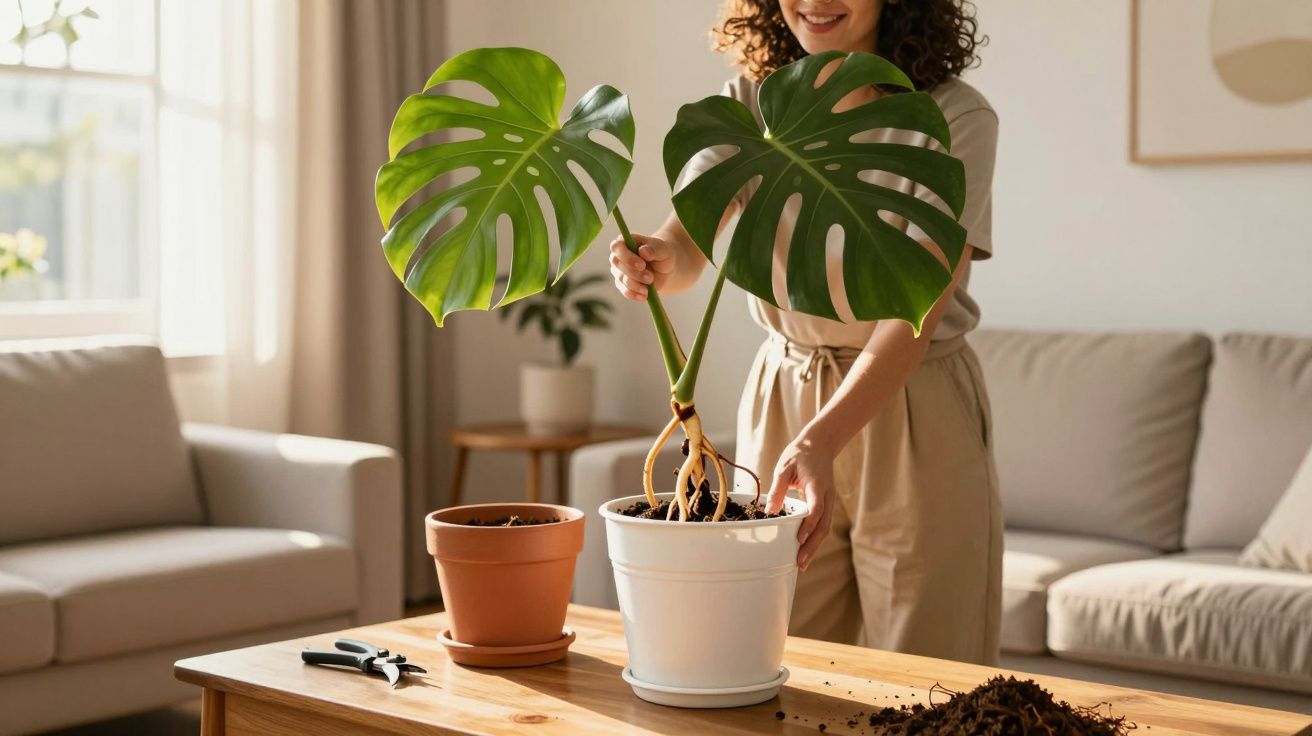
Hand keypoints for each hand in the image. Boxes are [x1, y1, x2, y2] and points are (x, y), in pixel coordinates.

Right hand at [608, 233, 675, 300]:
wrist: (666, 269)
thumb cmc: (662, 254)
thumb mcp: (662, 249)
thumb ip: (653, 248)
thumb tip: (643, 252)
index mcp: (625, 242)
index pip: (617, 247)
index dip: (627, 257)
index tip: (642, 265)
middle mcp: (618, 257)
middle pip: (617, 264)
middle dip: (634, 273)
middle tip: (650, 277)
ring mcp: (619, 272)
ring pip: (622, 279)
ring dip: (637, 284)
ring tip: (651, 283)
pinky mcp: (623, 285)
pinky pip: (625, 291)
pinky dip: (635, 294)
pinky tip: (645, 295)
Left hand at [765, 436, 836, 571]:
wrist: (820, 444)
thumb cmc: (800, 454)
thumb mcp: (784, 466)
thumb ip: (778, 488)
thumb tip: (769, 511)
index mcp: (817, 485)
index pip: (816, 509)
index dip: (808, 525)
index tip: (799, 539)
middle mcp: (827, 496)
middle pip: (823, 525)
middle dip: (812, 546)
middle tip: (800, 563)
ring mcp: (829, 501)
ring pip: (825, 528)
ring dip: (814, 547)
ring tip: (803, 564)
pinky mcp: (826, 504)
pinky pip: (823, 524)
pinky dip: (815, 538)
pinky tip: (806, 550)